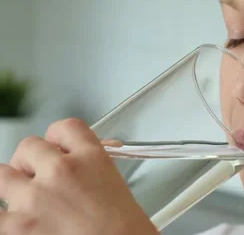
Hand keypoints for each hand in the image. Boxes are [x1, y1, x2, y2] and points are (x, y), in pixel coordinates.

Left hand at [0, 118, 158, 234]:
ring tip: (29, 203)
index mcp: (92, 157)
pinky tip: (17, 220)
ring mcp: (36, 197)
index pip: (64, 127)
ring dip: (13, 187)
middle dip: (33, 162)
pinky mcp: (16, 225)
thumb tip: (81, 158)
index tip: (56, 148)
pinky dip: (4, 216)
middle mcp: (62, 170)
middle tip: (40, 179)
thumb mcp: (116, 184)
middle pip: (29, 146)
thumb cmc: (124, 230)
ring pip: (2, 174)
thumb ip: (94, 165)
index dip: (57, 139)